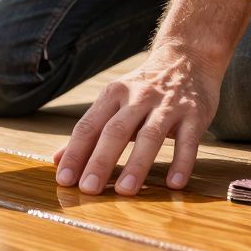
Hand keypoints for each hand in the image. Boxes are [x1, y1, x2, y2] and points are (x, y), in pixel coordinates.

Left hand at [53, 44, 219, 194]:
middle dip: (100, 161)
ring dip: (137, 165)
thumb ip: (88, 133)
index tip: (64, 179)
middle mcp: (138, 98)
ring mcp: (168, 105)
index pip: (88, 126)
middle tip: (88, 189)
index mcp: (113, 95)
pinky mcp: (194, 114)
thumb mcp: (113, 103)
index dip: (75, 153)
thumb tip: (56, 160)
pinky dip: (182, 162)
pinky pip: (188, 141)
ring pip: (150, 136)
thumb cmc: (143, 91)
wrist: (187, 59)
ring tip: (125, 191)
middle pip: (115, 131)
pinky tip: (174, 184)